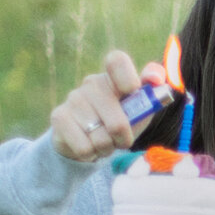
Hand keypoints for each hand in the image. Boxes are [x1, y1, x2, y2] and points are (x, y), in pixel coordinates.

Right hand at [50, 49, 167, 161]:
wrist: (88, 141)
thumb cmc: (121, 121)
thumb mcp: (141, 109)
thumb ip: (153, 92)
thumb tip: (155, 78)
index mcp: (114, 77)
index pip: (117, 61)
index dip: (128, 77)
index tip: (133, 92)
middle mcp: (92, 83)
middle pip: (117, 122)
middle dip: (123, 138)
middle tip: (120, 139)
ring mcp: (73, 98)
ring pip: (100, 138)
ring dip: (106, 147)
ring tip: (103, 141)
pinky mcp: (59, 116)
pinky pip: (83, 147)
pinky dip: (90, 153)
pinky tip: (88, 146)